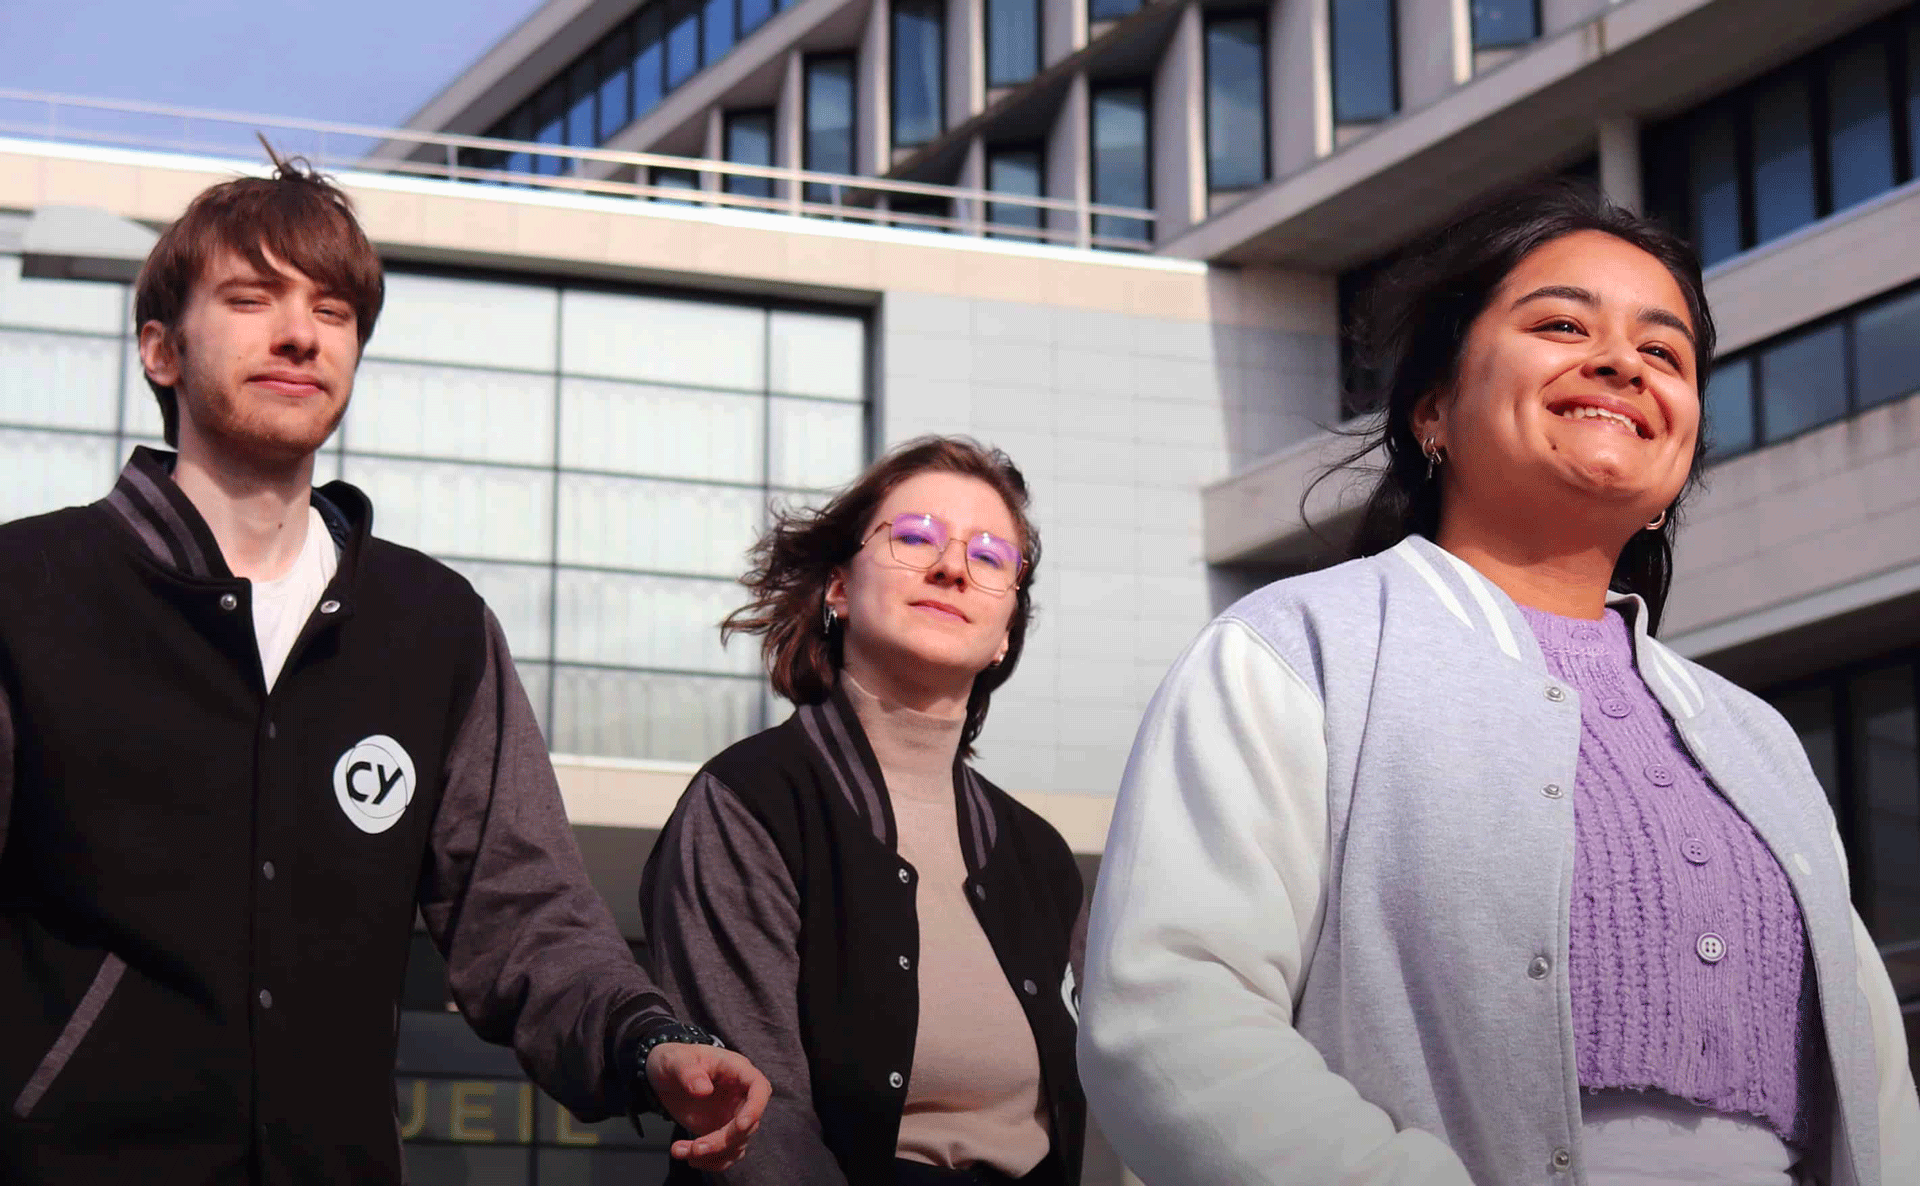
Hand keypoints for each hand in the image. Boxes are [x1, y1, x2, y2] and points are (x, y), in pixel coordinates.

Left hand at [647, 1042, 770, 1170]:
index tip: (740, 1125)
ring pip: (736, 1144)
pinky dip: (709, 1160)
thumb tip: (704, 1090)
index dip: (756, 1108)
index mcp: (736, 1070)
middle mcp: (739, 1095)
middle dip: (723, 1141)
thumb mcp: (676, 1061)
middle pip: (748, 1124)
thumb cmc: (674, 1060)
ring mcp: (731, 1115)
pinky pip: (725, 1153)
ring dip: (713, 1155)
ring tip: (681, 1151)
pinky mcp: (721, 1131)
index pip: (759, 1088)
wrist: (663, 1076)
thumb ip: (688, 1072)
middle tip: (696, 1148)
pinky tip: (686, 1155)